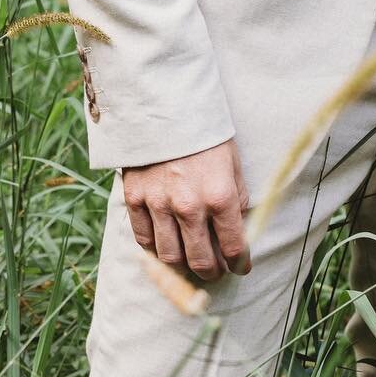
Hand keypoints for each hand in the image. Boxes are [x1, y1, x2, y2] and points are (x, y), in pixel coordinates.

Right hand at [122, 137, 252, 280]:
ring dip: (182, 265)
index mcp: (220, 195)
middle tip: (215, 271)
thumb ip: (237, 197)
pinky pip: (144, 240)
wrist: (166, 104)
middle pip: (200, 261)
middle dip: (211, 272)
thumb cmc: (205, 132)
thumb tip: (239, 229)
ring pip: (170, 257)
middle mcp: (189, 206)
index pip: (233, 246)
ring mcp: (159, 204)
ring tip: (190, 260)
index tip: (241, 267)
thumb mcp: (232, 161)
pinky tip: (166, 244)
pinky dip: (155, 249)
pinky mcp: (135, 199)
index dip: (239, 263)